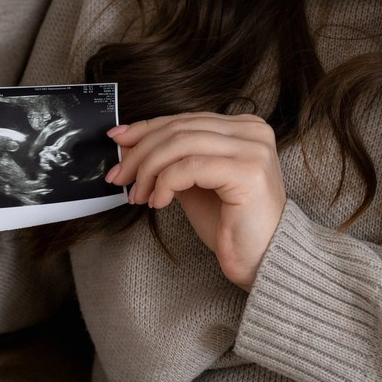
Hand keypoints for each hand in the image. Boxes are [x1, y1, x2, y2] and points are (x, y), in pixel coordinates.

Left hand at [106, 113, 285, 289]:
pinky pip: (190, 167)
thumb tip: (129, 143)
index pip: (183, 119)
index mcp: (242, 127)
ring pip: (181, 144)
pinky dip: (165, 183)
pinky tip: (158, 202)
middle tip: (119, 176)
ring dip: (149, 170)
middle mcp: (252, 130)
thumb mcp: (193, 184)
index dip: (145, 129)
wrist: (264, 261)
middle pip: (179, 129)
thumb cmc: (230, 225)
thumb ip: (170, 160)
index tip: (117, 140)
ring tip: (137, 195)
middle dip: (140, 152)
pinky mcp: (248, 171)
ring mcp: (253, 148)